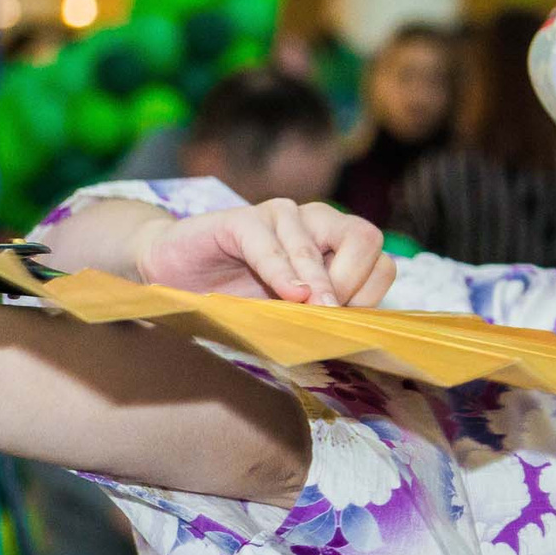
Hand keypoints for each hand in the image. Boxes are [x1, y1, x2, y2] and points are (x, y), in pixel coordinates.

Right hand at [131, 202, 393, 306]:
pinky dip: (282, 271)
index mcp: (336, 243)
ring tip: (313, 311)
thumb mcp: (289, 311)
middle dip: (353, 282)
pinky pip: (270, 242)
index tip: (347, 323)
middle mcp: (316, 221)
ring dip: (320, 281)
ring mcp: (280, 215)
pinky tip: (288, 294)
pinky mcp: (242, 219)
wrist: (175, 275)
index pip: (380, 261)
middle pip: (365, 239)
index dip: (371, 294)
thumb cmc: (238, 297)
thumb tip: (355, 339)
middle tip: (329, 315)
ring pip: (320, 240)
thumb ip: (321, 315)